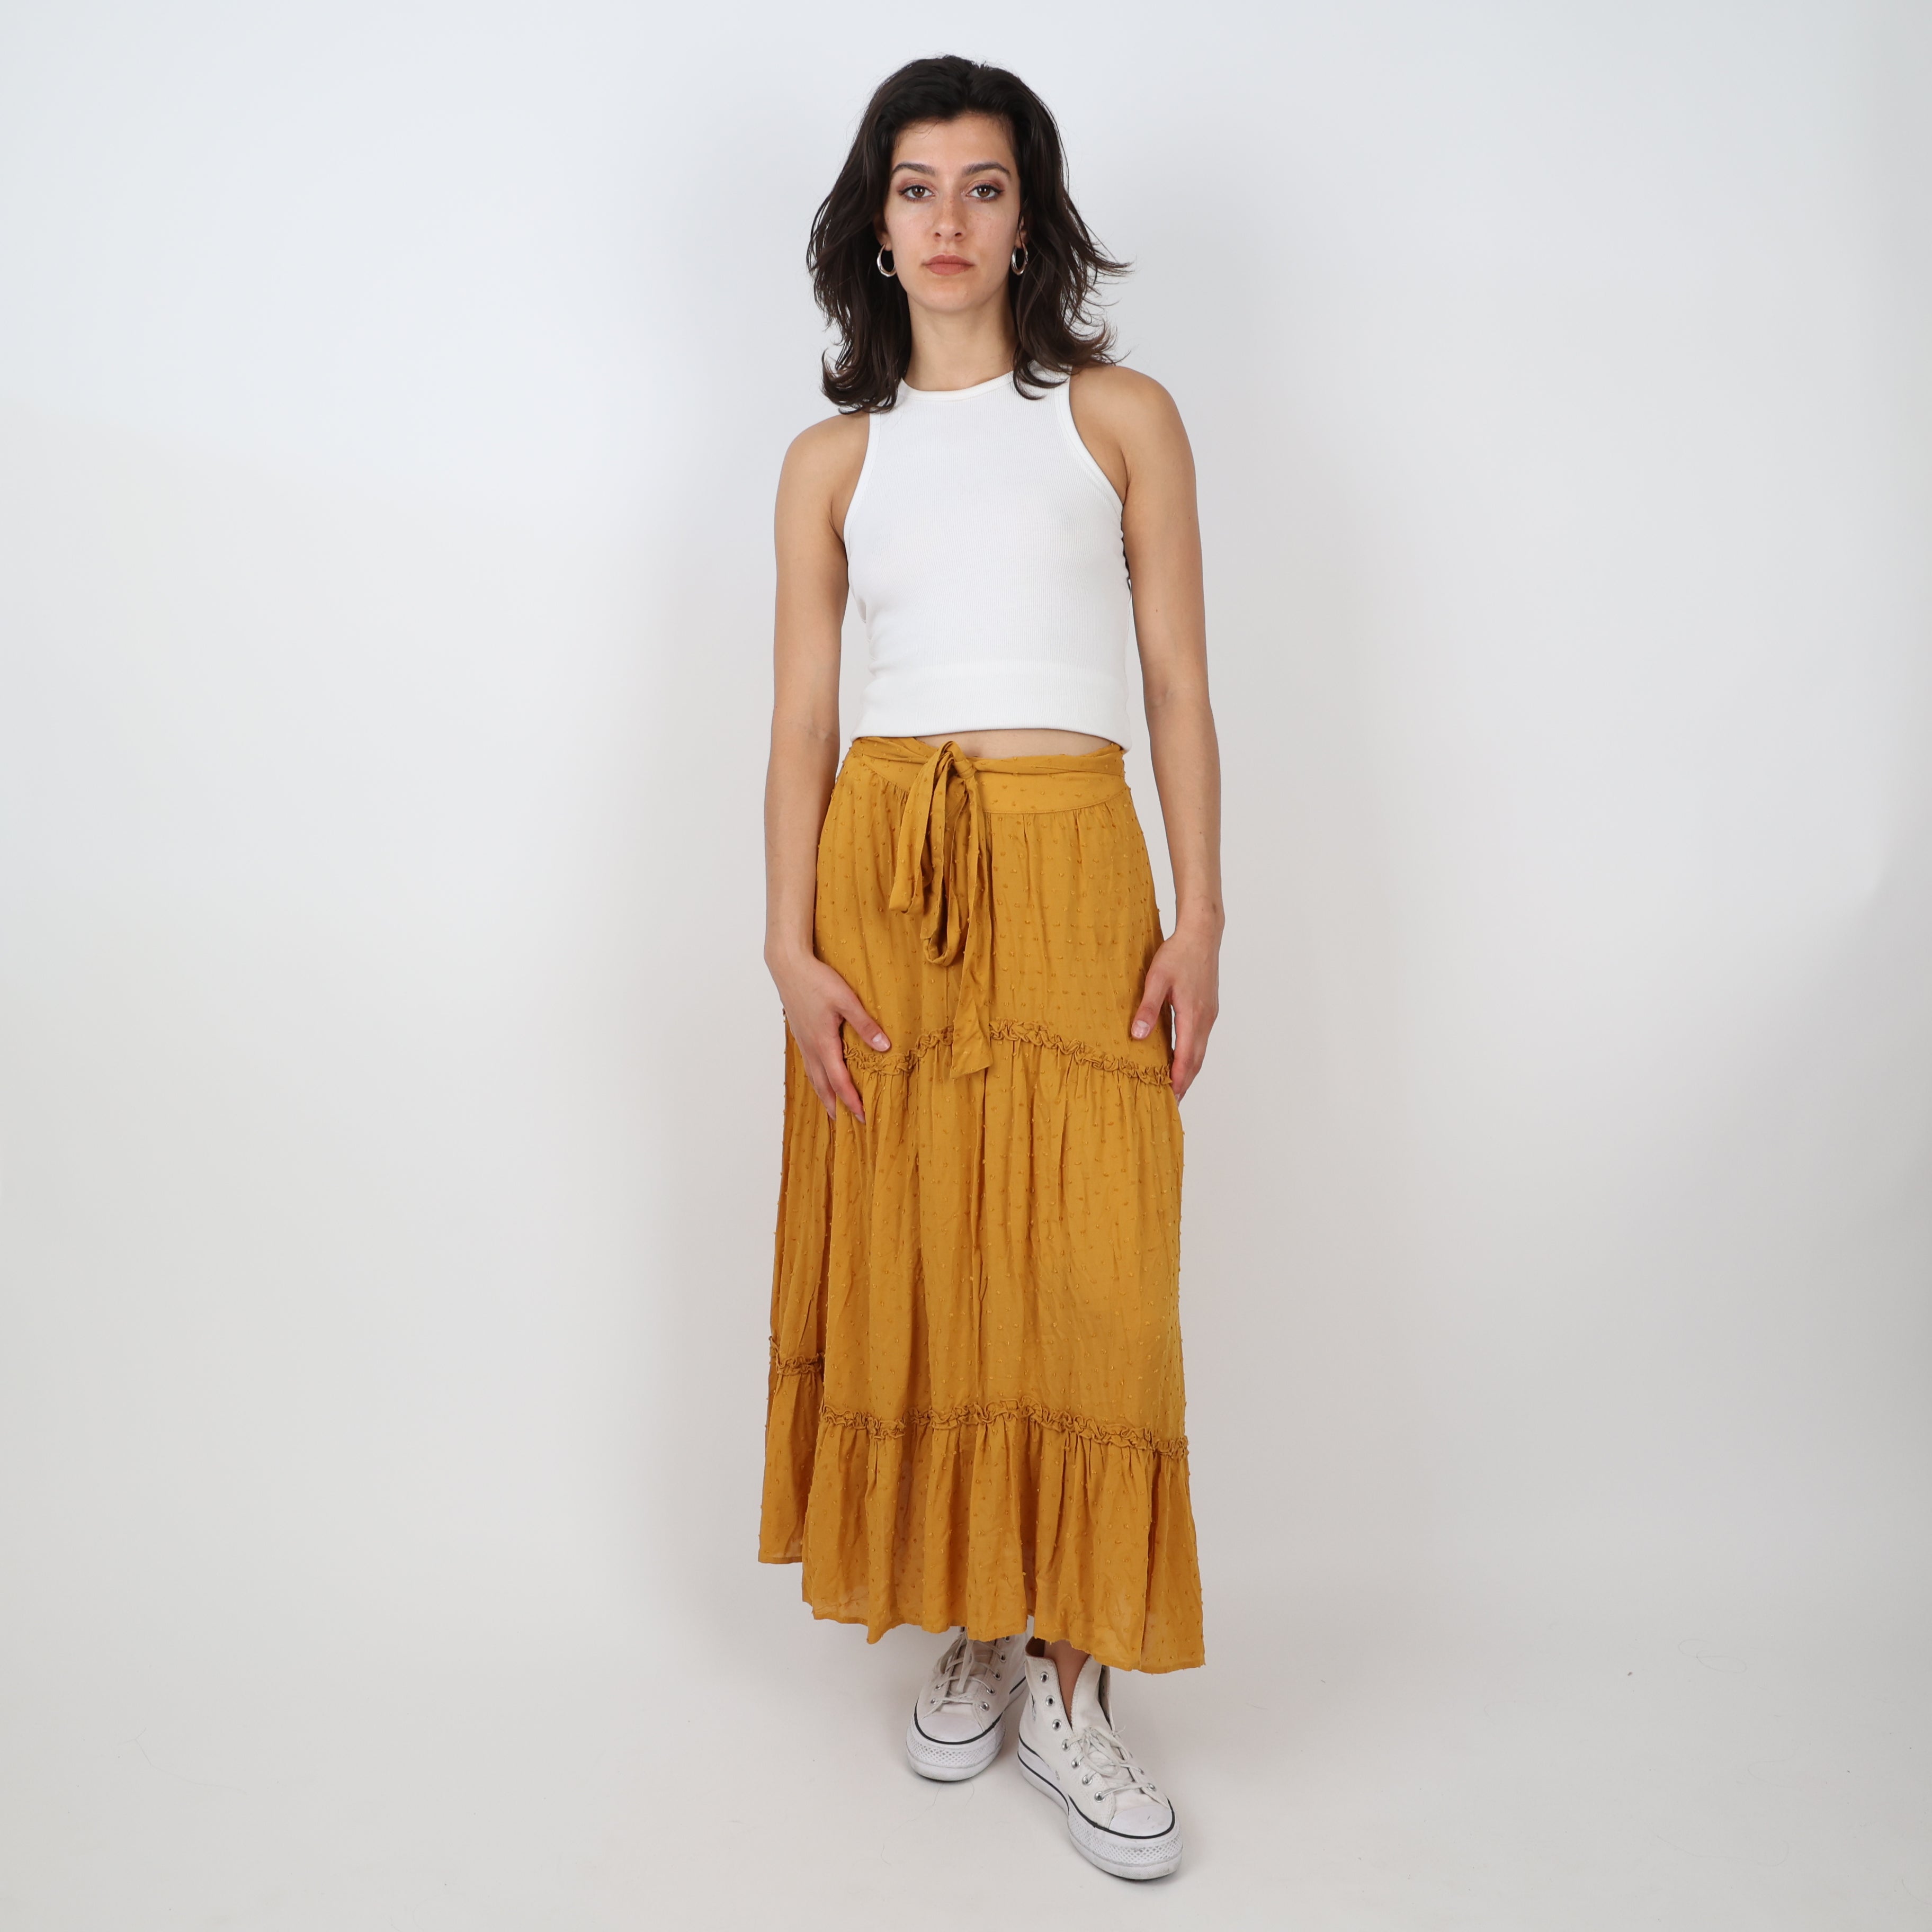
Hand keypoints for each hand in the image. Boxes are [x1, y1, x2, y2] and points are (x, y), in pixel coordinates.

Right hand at [768, 949, 889, 1124]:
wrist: (788, 966)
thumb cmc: (816, 980)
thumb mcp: (846, 1000)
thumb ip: (865, 1024)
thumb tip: (884, 1046)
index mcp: (823, 1044)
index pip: (839, 1081)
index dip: (852, 1101)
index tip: (863, 1117)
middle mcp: (811, 1048)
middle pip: (823, 1086)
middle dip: (836, 1106)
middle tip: (847, 1125)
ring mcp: (803, 1042)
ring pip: (813, 1077)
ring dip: (824, 1096)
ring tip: (833, 1110)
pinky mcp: (800, 1034)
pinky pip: (809, 1065)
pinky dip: (817, 1080)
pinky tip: (821, 1078)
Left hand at [1130, 922, 1219, 1100]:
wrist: (1202, 934)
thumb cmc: (1178, 953)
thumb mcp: (1156, 979)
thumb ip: (1147, 1008)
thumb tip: (1138, 1036)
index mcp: (1193, 1015)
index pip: (1187, 1056)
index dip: (1178, 1079)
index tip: (1171, 1098)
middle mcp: (1205, 1019)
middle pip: (1197, 1060)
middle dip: (1185, 1083)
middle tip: (1172, 1103)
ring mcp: (1209, 1015)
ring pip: (1201, 1051)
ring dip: (1189, 1071)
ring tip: (1176, 1087)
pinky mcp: (1208, 1009)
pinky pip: (1201, 1040)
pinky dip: (1192, 1055)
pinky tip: (1182, 1059)